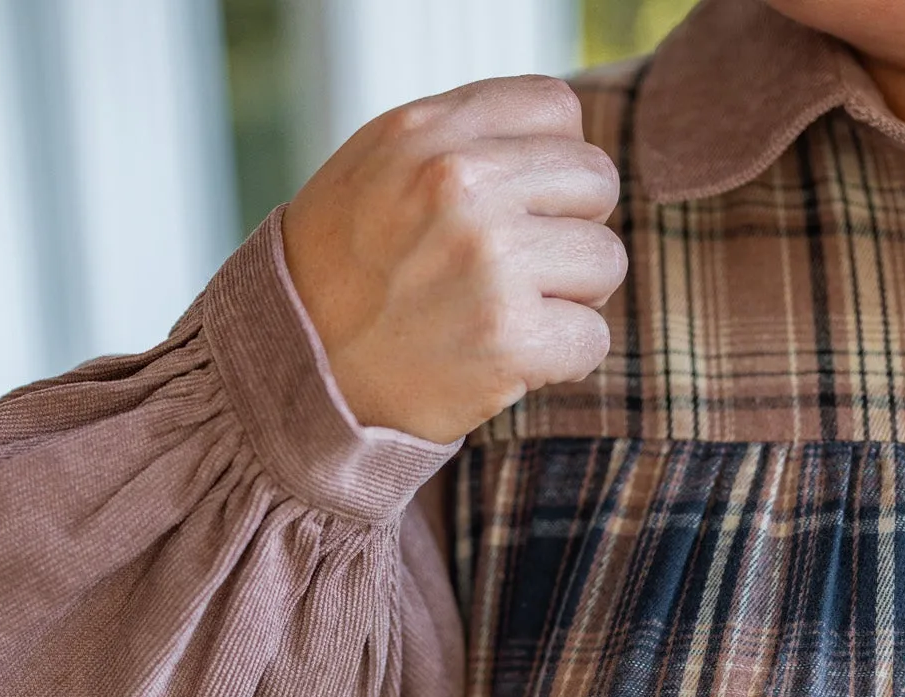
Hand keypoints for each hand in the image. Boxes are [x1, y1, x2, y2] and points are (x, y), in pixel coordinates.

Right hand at [281, 74, 625, 440]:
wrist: (298, 378)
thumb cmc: (343, 274)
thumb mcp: (378, 168)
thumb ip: (461, 139)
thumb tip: (559, 140)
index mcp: (428, 132)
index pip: (557, 109)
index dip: (552, 164)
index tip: (520, 206)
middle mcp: (458, 185)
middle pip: (596, 181)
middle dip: (572, 228)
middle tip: (522, 268)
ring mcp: (487, 262)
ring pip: (606, 261)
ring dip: (572, 297)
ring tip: (510, 314)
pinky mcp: (507, 339)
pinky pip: (594, 338)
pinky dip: (562, 360)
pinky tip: (511, 359)